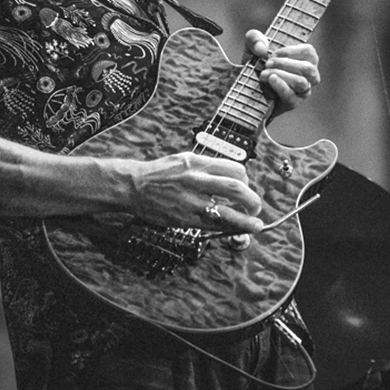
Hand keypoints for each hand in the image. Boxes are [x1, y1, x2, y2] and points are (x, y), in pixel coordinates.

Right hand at [126, 152, 262, 232]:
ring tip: (255, 225)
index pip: (235, 170)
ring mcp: (191, 201)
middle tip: (256, 208)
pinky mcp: (185, 219)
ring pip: (228, 213)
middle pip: (237, 189)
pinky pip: (212, 226)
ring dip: (246, 221)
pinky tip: (233, 230)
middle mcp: (197, 180)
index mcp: (199, 163)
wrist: (134, 186)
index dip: (246, 181)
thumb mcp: (185, 159)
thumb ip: (208, 167)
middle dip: (252, 201)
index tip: (247, 188)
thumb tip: (232, 176)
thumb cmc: (160, 173)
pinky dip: (226, 228)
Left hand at [245, 29, 320, 115]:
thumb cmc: (256, 66)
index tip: (274, 53)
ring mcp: (301, 92)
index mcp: (304, 60)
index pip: (309, 52)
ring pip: (301, 82)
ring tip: (264, 74)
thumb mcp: (251, 48)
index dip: (291, 51)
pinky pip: (292, 96)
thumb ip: (254, 38)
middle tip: (267, 64)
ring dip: (281, 75)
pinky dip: (281, 86)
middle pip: (308, 68)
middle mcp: (307, 76)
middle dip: (285, 64)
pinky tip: (270, 79)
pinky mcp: (292, 104)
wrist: (247, 90)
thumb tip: (262, 49)